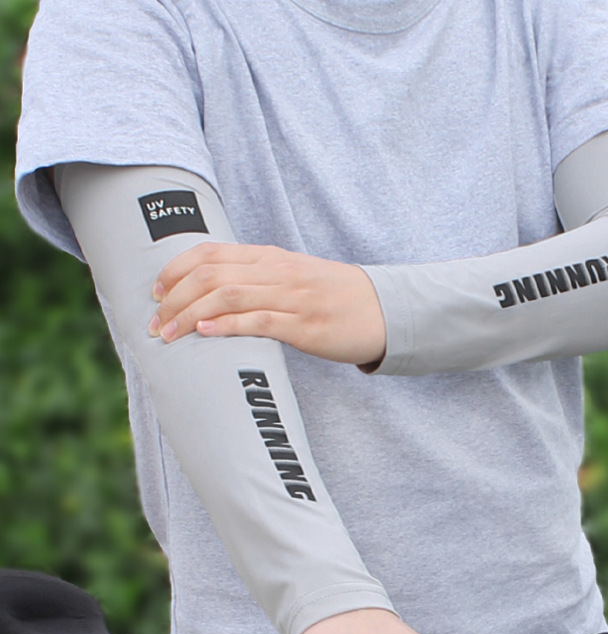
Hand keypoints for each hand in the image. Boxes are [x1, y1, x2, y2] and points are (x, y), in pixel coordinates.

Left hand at [148, 243, 385, 365]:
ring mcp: (291, 297)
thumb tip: (214, 293)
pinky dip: (227, 326)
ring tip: (169, 334)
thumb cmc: (333, 297)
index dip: (175, 270)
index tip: (155, 292)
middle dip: (174, 297)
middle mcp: (276, 272)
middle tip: (155, 321)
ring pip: (228, 296)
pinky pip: (259, 321)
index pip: (211, 254)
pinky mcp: (305, 325)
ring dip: (190, 314)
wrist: (382, 310)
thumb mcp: (293, 276)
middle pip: (211, 274)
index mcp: (270, 258)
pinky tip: (205, 334)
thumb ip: (257, 279)